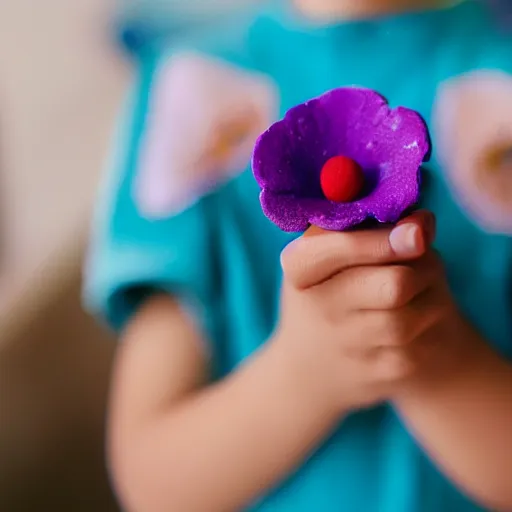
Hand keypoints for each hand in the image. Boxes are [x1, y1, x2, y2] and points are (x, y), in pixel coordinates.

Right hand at [272, 211, 448, 414]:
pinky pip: (418, 346)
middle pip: (394, 285)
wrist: (309, 367)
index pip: (344, 249)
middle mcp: (317, 309)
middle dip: (421, 269)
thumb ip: (371, 228)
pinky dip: (426, 328)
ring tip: (420, 289)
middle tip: (423, 259)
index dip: (386, 239)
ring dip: (430, 298)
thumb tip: (422, 223)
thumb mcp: (329, 253)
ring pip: (411, 317)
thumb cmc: (328, 292)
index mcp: (299, 268)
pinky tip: (415, 321)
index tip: (417, 233)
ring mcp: (344, 346)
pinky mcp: (374, 374)